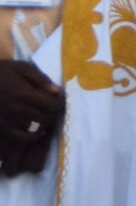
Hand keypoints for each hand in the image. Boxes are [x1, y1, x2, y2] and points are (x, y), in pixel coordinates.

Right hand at [0, 60, 61, 176]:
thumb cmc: (2, 71)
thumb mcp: (23, 67)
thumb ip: (41, 79)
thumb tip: (58, 91)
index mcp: (25, 94)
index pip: (52, 104)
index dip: (59, 103)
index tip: (60, 99)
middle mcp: (18, 110)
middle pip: (46, 117)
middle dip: (53, 112)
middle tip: (54, 107)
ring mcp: (9, 121)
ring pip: (35, 127)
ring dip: (44, 122)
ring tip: (46, 115)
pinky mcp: (1, 127)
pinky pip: (20, 138)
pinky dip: (31, 137)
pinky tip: (37, 132)